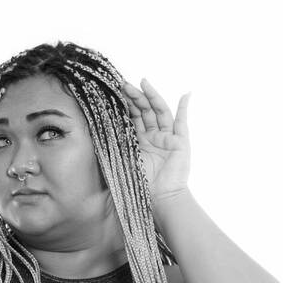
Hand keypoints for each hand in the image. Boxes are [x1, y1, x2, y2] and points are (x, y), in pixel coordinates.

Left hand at [120, 77, 190, 201]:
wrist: (161, 199)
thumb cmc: (141, 185)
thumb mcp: (122, 161)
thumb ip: (114, 145)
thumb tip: (95, 130)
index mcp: (140, 141)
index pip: (133, 117)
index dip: (125, 104)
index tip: (114, 91)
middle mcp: (154, 136)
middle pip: (145, 111)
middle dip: (135, 97)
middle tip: (124, 85)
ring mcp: (168, 138)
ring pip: (160, 112)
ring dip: (152, 97)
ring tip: (143, 83)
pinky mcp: (181, 142)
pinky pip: (182, 121)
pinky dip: (185, 107)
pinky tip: (186, 94)